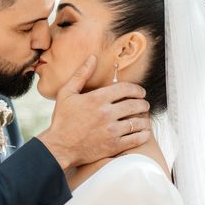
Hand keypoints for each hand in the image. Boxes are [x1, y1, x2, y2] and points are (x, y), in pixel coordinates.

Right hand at [37, 55, 151, 169]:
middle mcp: (106, 113)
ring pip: (137, 122)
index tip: (140, 92)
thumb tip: (93, 58)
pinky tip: (144, 132)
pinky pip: (136, 139)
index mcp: (97, 98)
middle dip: (142, 103)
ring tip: (144, 119)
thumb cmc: (62, 120)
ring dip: (144, 119)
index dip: (136, 89)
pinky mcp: (114, 146)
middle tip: (144, 104)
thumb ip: (81, 74)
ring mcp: (111, 130)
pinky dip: (143, 134)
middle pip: (135, 104)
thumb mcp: (67, 93)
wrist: (60, 147)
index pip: (125, 89)